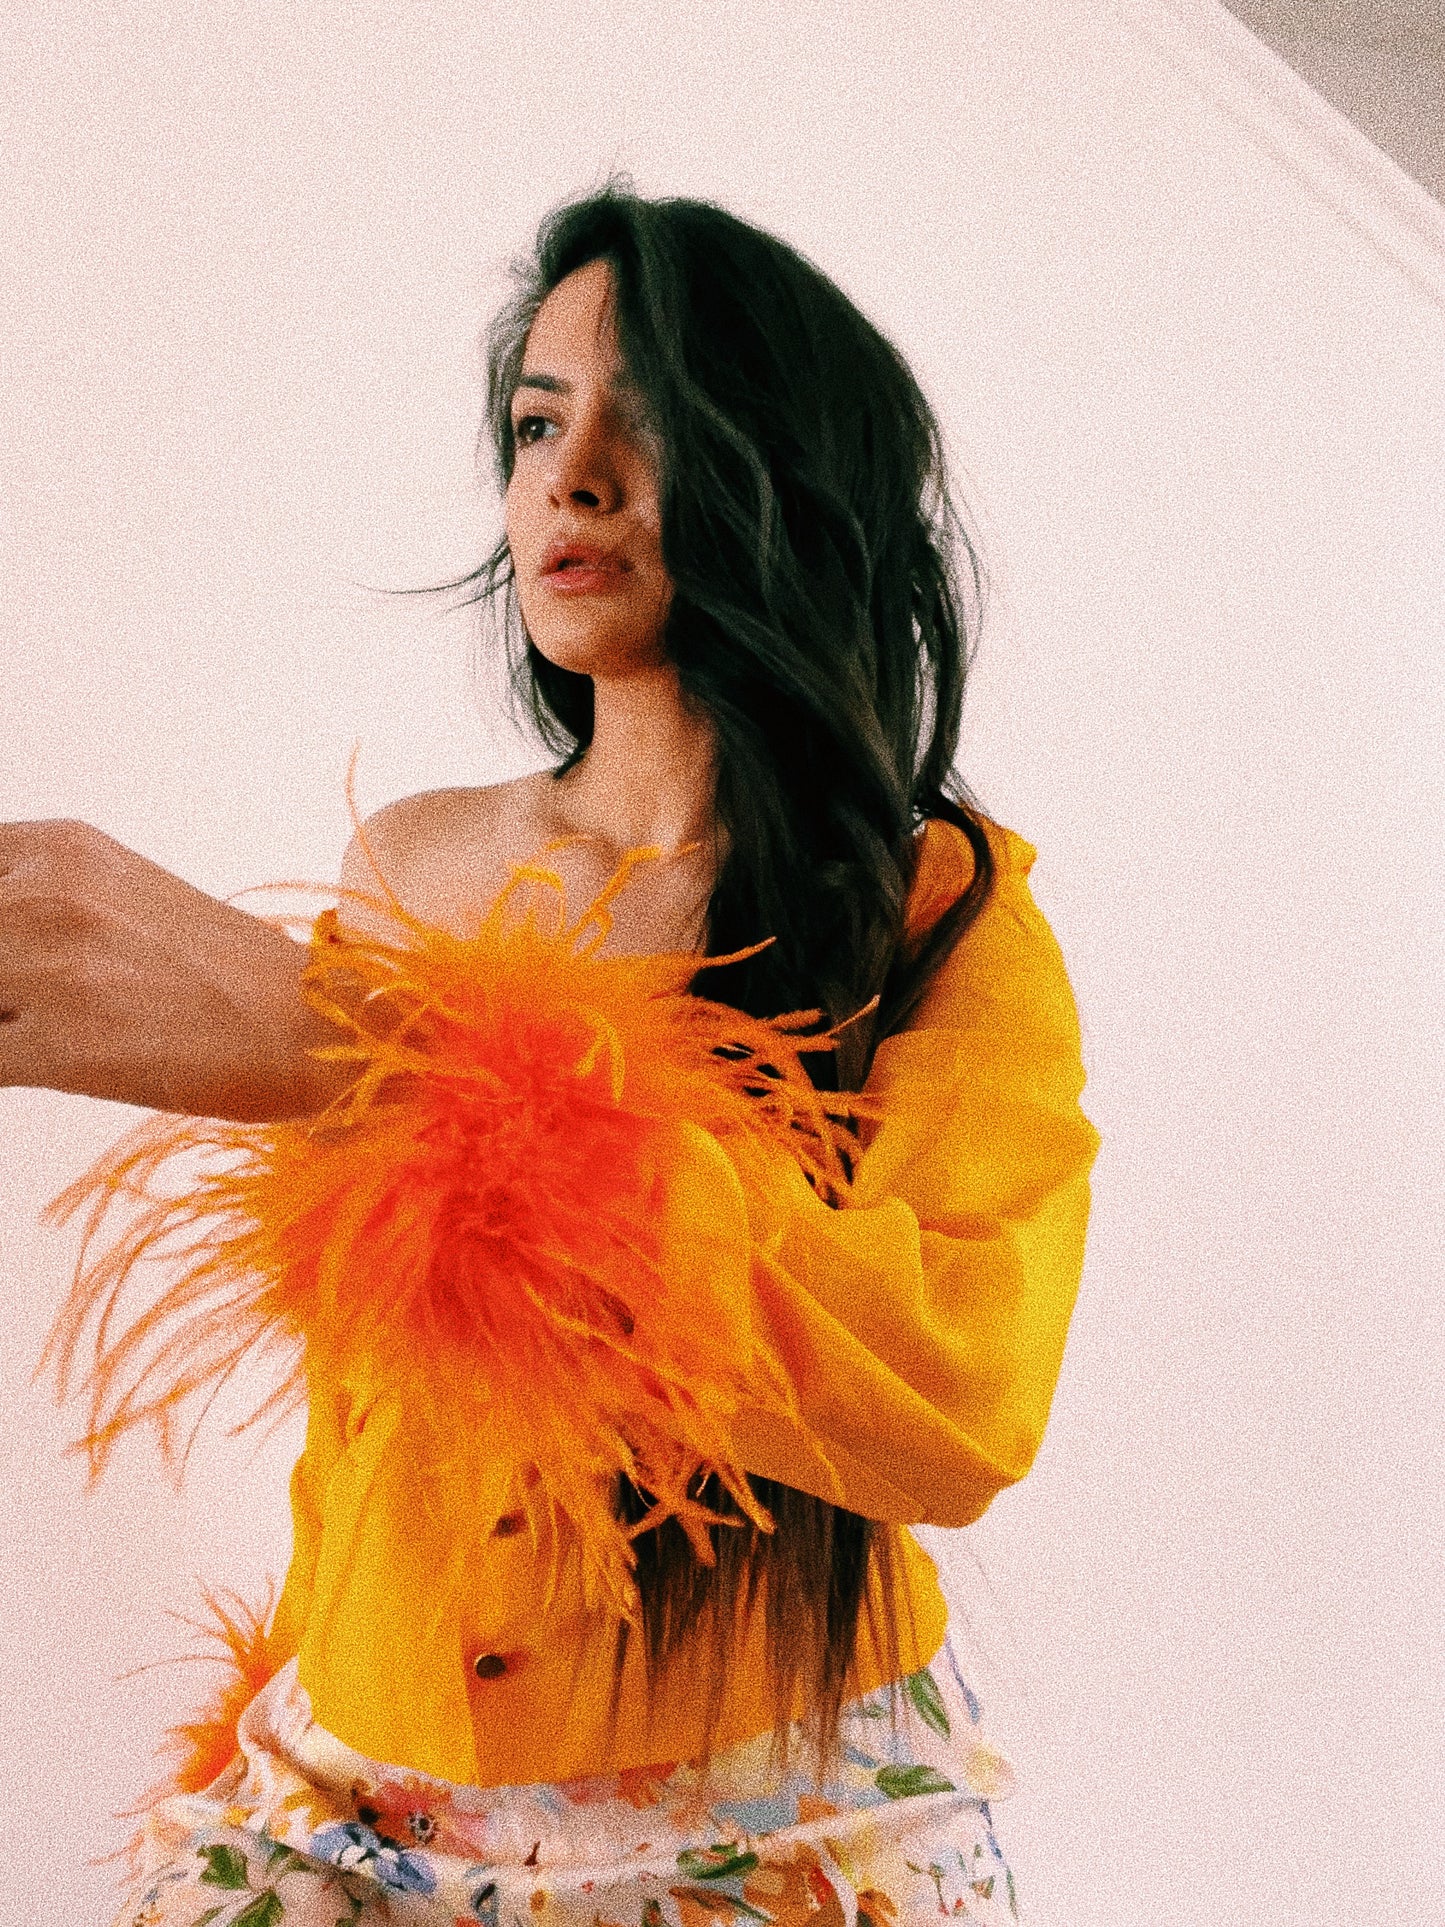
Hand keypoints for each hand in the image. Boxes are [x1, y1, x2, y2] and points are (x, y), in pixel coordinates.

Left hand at [0, 819, 336, 1119]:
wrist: (315, 1026)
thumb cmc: (226, 977)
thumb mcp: (119, 899)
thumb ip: (35, 906)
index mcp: (59, 848)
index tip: (8, 964)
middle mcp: (49, 892)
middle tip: (28, 1006)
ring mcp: (56, 967)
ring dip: (0, 1022)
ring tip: (45, 1034)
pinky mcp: (66, 1046)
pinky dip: (4, 1067)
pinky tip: (44, 1068)